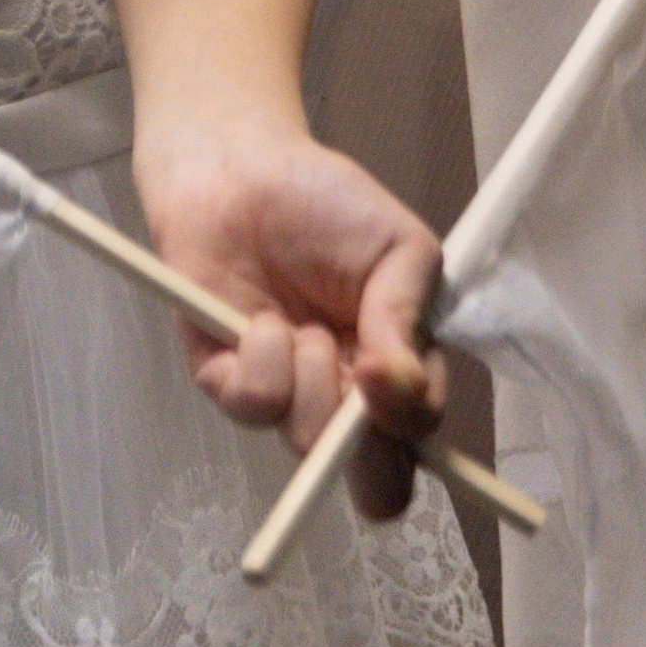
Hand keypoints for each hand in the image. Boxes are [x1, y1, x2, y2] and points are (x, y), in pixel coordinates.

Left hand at [132, 111, 444, 518]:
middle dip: (365, 455)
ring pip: (309, 444)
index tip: (387, 377)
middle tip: (354, 385)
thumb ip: (410, 317)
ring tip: (303, 325)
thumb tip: (404, 389)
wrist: (241, 163)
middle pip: (373, 483)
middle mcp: (343, 397)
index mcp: (396, 371)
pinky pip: (253, 406)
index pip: (418, 441)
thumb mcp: (398, 247)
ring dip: (313, 382)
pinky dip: (262, 362)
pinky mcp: (226, 379)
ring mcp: (287, 393)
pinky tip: (259, 319)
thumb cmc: (328, 202)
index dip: (411, 430)